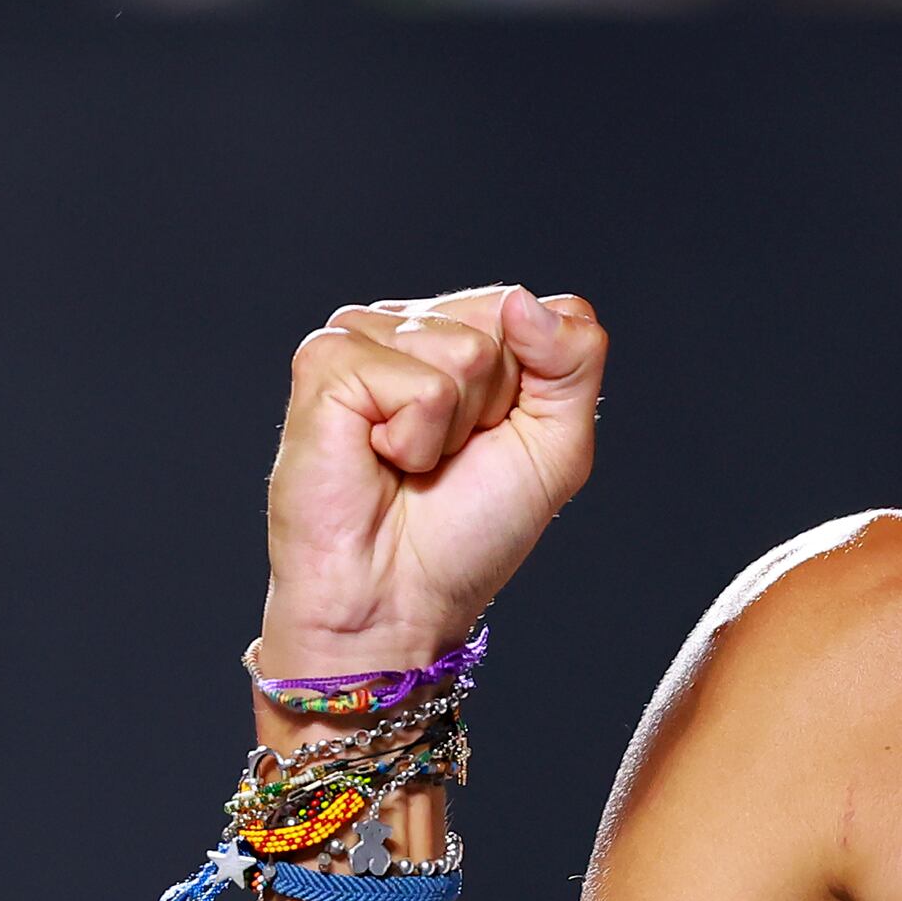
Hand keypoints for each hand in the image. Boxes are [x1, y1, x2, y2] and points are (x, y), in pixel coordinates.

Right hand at [260, 286, 604, 677]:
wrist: (397, 599)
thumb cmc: (466, 533)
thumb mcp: (556, 445)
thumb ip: (575, 359)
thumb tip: (523, 300)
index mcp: (460, 333)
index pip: (533, 308)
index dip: (534, 387)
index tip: (494, 440)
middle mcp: (409, 326)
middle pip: (504, 320)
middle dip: (493, 407)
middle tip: (447, 458)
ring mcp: (362, 339)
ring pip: (464, 349)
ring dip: (452, 428)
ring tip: (410, 462)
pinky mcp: (326, 364)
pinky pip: (419, 382)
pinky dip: (414, 438)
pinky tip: (378, 458)